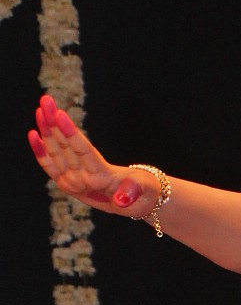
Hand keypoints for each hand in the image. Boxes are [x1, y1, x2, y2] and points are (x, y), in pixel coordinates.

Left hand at [27, 93, 159, 221]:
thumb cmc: (142, 193)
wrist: (135, 205)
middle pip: (65, 148)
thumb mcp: (143, 191)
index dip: (70, 133)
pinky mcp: (66, 182)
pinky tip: (33, 133)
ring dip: (46, 129)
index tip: (59, 114)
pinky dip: (40, 150)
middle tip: (46, 99)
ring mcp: (72, 182)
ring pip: (55, 152)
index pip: (83, 152)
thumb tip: (121, 199)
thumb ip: (133, 193)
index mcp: (100, 180)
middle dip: (53, 123)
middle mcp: (82, 182)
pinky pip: (49, 165)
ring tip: (42, 107)